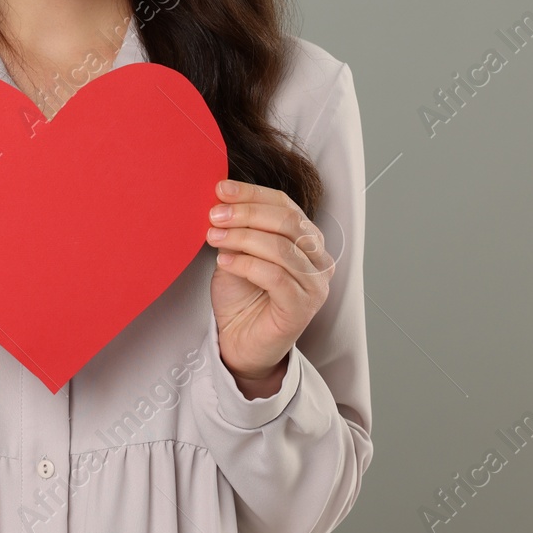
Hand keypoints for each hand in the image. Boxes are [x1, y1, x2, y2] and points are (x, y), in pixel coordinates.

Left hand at [207, 179, 333, 396]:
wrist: (240, 343)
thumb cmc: (243, 297)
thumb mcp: (238, 252)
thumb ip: (238, 228)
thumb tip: (221, 199)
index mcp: (308, 240)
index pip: (285, 205)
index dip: (252, 193)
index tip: (220, 189)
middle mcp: (319, 261)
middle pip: (287, 222)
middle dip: (247, 213)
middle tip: (215, 214)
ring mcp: (315, 286)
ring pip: (281, 247)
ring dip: (242, 237)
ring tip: (213, 237)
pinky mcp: (302, 308)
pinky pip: (275, 276)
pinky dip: (246, 264)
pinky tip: (224, 261)